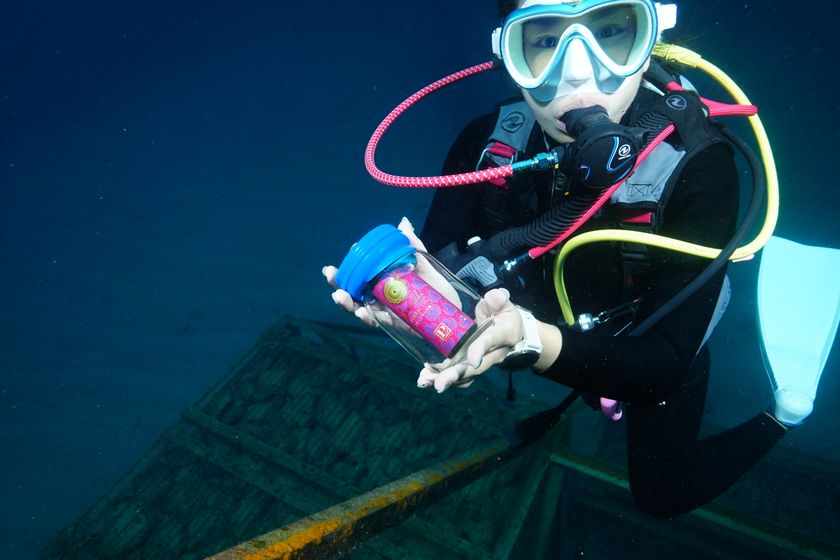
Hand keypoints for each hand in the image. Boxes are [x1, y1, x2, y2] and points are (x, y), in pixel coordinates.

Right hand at [323, 217, 458, 327]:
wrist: (454, 313)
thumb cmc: (437, 290)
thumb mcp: (425, 266)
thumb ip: (413, 247)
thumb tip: (403, 223)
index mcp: (384, 282)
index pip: (362, 273)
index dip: (352, 263)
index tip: (351, 249)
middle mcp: (380, 297)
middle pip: (354, 291)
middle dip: (338, 283)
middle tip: (329, 273)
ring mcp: (386, 311)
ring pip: (360, 307)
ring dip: (347, 302)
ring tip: (339, 295)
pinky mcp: (395, 324)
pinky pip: (378, 322)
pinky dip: (368, 317)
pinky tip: (361, 311)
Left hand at [417, 287, 524, 392]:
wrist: (508, 331)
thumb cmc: (502, 314)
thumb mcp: (503, 303)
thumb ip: (498, 299)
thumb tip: (494, 296)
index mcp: (503, 335)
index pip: (491, 341)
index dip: (481, 350)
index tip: (473, 360)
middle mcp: (492, 354)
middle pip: (474, 368)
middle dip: (455, 376)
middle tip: (439, 384)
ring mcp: (480, 363)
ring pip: (463, 376)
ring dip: (443, 380)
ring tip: (424, 381)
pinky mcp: (468, 365)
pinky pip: (456, 375)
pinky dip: (439, 377)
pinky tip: (424, 378)